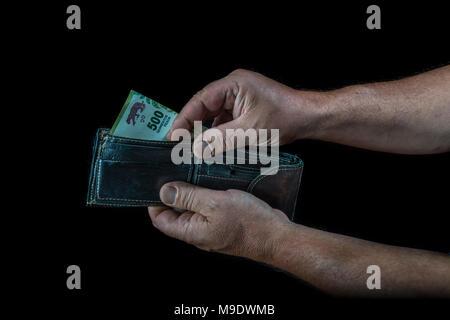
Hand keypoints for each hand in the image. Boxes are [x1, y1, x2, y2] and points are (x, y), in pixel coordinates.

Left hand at [148, 181, 291, 259]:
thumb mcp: (214, 203)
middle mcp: (198, 233)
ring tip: (197, 174)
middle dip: (175, 192)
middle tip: (179, 171)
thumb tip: (164, 191)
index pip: (161, 219)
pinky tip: (213, 182)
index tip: (157, 182)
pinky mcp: (223, 223)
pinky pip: (208, 209)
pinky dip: (207, 195)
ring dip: (193, 192)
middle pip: (176, 213)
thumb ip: (188, 196)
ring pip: (194, 208)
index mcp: (191, 232)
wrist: (277, 236)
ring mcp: (211, 229)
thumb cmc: (249, 223)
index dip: (155, 201)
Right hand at [167, 69, 323, 156]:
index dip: (184, 119)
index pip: (199, 101)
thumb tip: (197, 149)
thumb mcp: (249, 131)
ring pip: (212, 115)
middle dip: (192, 126)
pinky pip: (223, 119)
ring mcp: (238, 97)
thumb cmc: (285, 117)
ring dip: (205, 131)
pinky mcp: (242, 107)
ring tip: (194, 148)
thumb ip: (220, 140)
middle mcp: (232, 87)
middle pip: (203, 107)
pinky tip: (212, 146)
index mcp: (232, 84)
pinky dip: (217, 132)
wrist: (307, 117)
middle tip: (179, 145)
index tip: (173, 136)